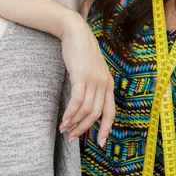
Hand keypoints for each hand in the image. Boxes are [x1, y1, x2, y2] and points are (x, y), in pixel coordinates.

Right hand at [58, 11, 114, 146]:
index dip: (106, 129)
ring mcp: (94, 80)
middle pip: (96, 114)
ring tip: (64, 129)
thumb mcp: (93, 70)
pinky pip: (77, 101)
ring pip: (86, 110)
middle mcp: (104, 84)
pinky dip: (70, 113)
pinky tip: (64, 120)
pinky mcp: (82, 76)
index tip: (100, 143)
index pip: (111, 112)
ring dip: (74, 123)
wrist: (76, 32)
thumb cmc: (82, 52)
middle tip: (72, 138)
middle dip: (84, 129)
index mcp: (109, 84)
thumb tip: (87, 103)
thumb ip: (93, 85)